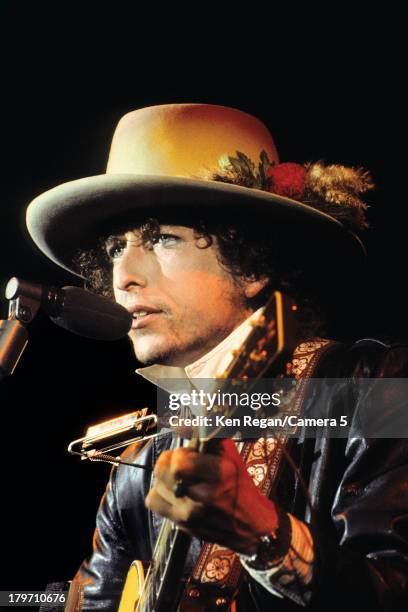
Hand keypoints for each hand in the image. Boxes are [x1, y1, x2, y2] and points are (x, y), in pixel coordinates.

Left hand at [145, 439, 277, 554]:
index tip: (190, 455)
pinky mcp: (181, 525)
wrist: (249, 526)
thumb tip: (181, 425)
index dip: (182, 454)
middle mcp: (204, 496)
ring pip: (156, 484)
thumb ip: (208, 438)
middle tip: (185, 466)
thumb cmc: (239, 488)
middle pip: (164, 470)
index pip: (179, 462)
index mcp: (220, 475)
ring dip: (166, 478)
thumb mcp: (231, 458)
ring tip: (181, 480)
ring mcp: (190, 513)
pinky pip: (153, 501)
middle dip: (172, 462)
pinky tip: (175, 493)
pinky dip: (161, 494)